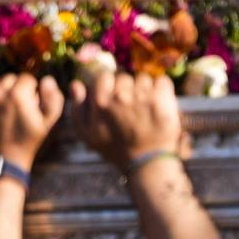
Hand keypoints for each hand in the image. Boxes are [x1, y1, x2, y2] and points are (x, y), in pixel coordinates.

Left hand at [0, 74, 63, 172]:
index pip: (26, 78)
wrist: (2, 162)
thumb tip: (47, 79)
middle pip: (8, 79)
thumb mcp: (47, 124)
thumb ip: (53, 99)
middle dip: (14, 89)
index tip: (29, 102)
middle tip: (15, 107)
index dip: (30, 90)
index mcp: (17, 95)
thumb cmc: (27, 142)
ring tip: (1, 107)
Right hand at [70, 72, 184, 170]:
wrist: (146, 163)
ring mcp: (143, 97)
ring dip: (144, 88)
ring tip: (145, 105)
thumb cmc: (114, 149)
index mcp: (101, 101)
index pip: (104, 76)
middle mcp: (121, 96)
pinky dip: (161, 88)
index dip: (109, 84)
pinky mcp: (162, 100)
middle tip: (131, 104)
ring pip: (143, 79)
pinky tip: (159, 101)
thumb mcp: (86, 134)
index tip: (114, 95)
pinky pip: (162, 81)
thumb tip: (76, 84)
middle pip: (124, 77)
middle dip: (127, 88)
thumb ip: (77, 107)